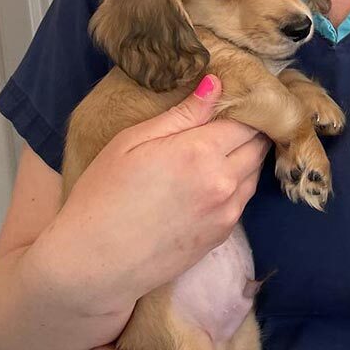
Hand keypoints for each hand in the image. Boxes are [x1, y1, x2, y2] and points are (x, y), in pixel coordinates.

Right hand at [38, 74, 270, 315]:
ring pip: (255, 171)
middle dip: (251, 129)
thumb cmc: (102, 195)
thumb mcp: (132, 142)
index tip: (233, 101)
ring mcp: (227, 211)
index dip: (243, 108)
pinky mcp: (223, 234)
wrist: (92, 265)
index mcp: (201, 152)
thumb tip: (216, 84)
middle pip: (258, 144)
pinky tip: (214, 180)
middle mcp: (224, 181)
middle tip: (230, 122)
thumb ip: (181, 114)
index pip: (246, 120)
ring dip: (247, 156)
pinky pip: (245, 198)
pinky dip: (239, 183)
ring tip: (223, 149)